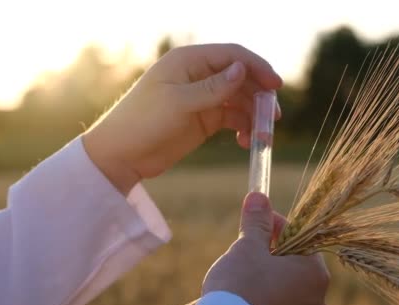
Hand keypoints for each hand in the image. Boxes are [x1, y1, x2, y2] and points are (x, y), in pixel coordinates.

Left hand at [82, 44, 281, 193]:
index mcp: (189, 61)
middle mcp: (198, 75)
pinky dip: (243, 128)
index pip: (233, 56)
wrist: (122, 154)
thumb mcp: (179, 103)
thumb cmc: (143, 122)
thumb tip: (242, 70)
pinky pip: (233, 118)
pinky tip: (246, 141)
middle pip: (241, 78)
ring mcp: (203, 98)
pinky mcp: (204, 119)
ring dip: (254, 116)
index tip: (276, 87)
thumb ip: (213, 87)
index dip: (257, 68)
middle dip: (259, 96)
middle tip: (273, 118)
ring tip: (261, 138)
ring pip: (240, 100)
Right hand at [202, 192, 329, 304]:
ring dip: (269, 280)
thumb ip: (257, 222)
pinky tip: (247, 302)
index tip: (257, 224)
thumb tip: (259, 196)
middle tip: (247, 251)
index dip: (277, 227)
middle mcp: (317, 299)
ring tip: (243, 278)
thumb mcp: (248, 247)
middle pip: (295, 266)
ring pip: (288, 291)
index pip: (300, 239)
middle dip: (272, 255)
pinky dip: (266, 304)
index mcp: (314, 272)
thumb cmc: (241, 286)